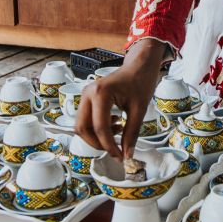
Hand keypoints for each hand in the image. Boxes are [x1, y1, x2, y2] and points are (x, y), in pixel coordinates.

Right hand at [75, 40, 164, 158]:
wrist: (139, 65)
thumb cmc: (140, 81)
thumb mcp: (139, 109)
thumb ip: (131, 133)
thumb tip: (127, 154)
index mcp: (100, 93)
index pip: (100, 128)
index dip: (109, 146)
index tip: (120, 156)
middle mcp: (88, 93)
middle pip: (82, 128)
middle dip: (97, 143)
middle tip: (115, 150)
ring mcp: (85, 95)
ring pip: (82, 125)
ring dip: (96, 136)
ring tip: (118, 132)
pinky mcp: (88, 98)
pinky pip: (86, 119)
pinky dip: (97, 128)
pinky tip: (114, 125)